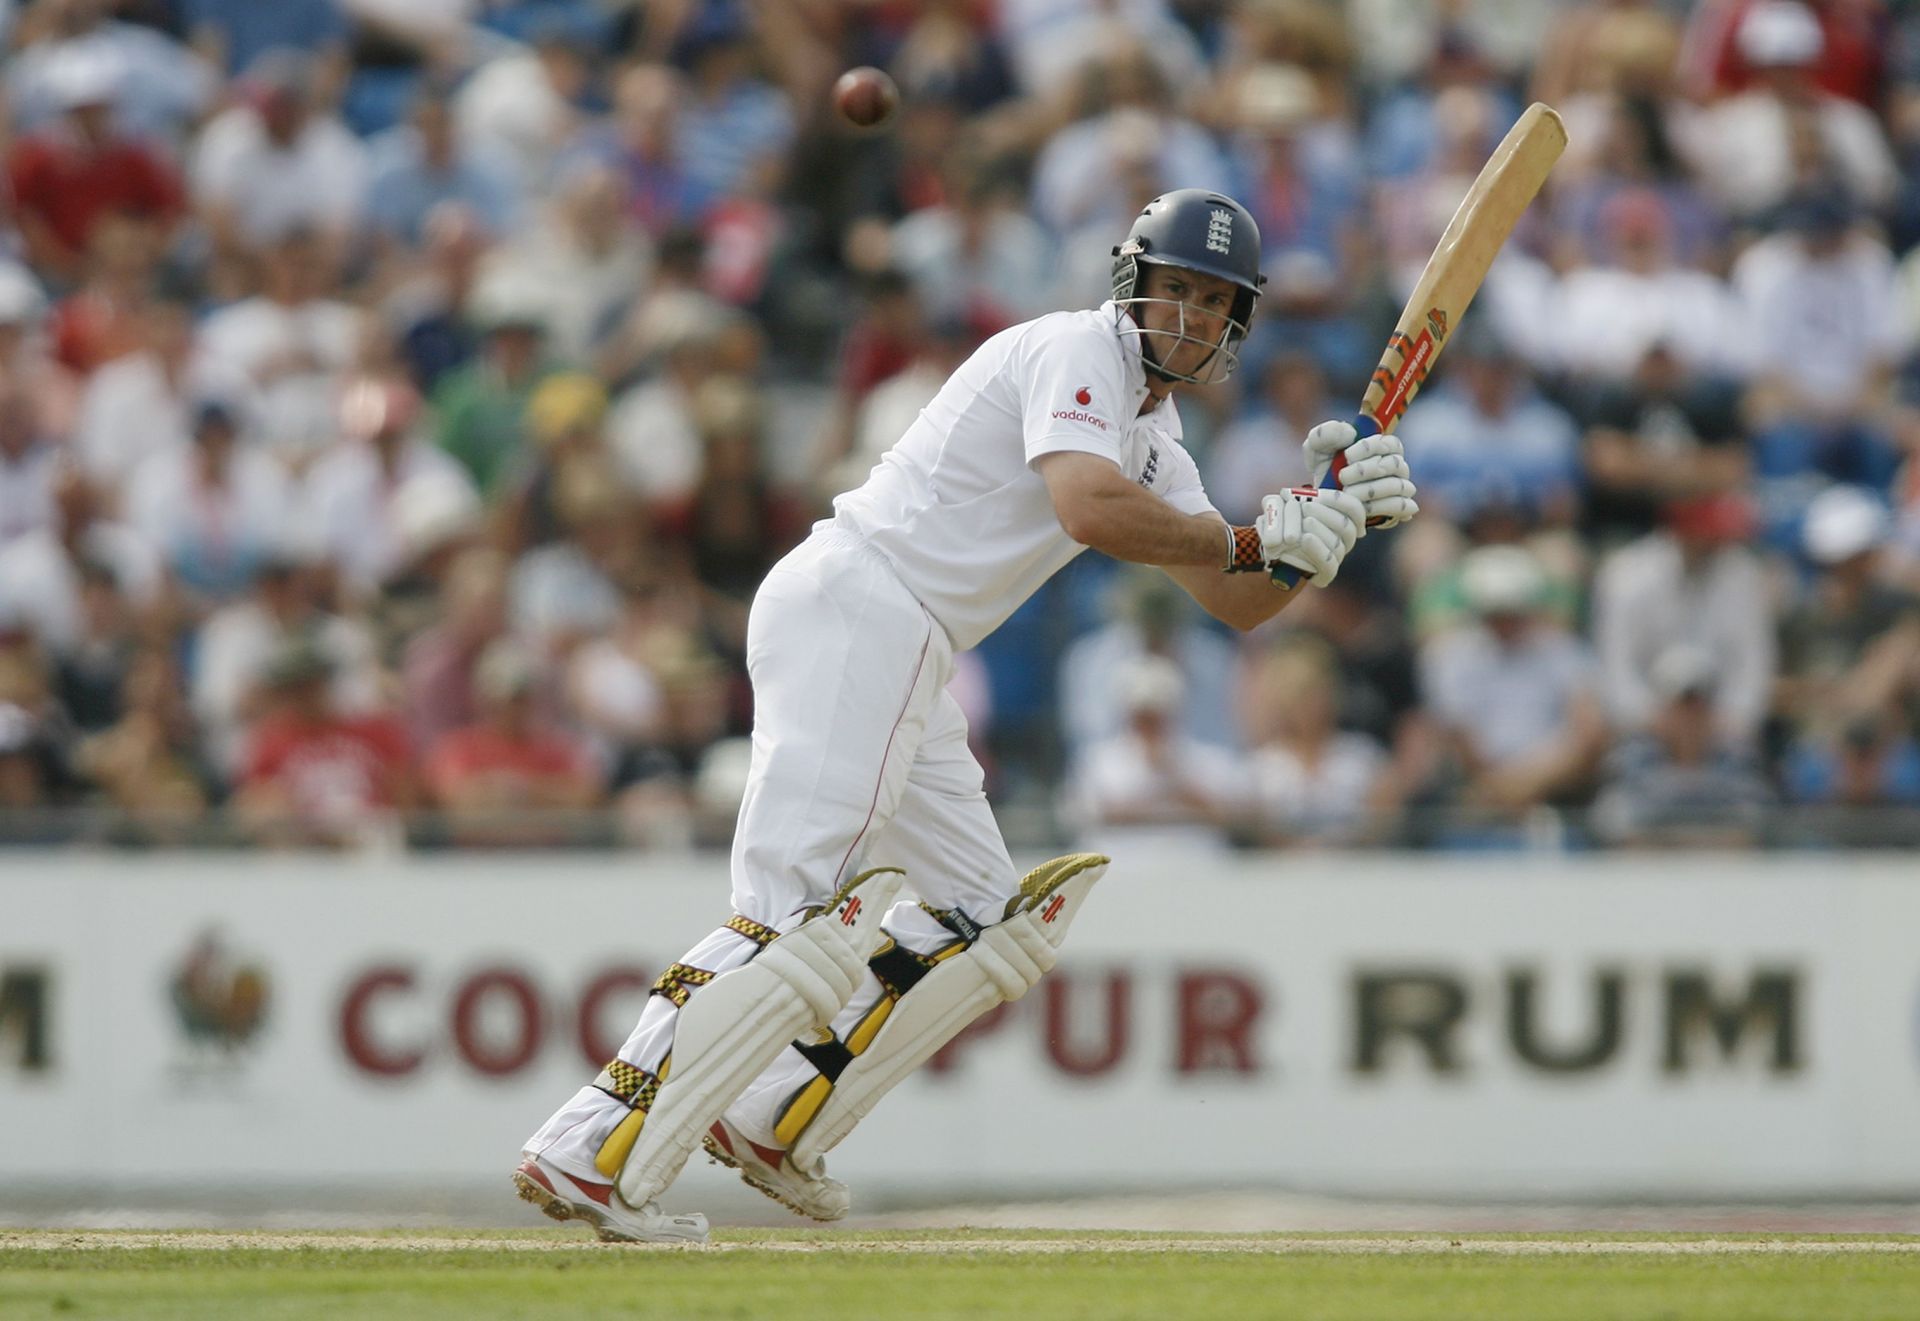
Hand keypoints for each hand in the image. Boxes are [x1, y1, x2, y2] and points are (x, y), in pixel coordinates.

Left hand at [1256, 486, 1366, 585]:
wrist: (1267, 557)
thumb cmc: (1278, 529)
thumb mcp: (1278, 510)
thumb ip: (1282, 500)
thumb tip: (1286, 494)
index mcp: (1340, 520)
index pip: (1354, 510)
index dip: (1340, 500)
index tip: (1318, 494)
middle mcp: (1342, 540)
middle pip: (1347, 527)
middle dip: (1326, 514)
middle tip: (1306, 507)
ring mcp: (1335, 558)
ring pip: (1337, 544)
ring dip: (1320, 530)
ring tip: (1304, 522)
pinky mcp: (1326, 575)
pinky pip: (1328, 564)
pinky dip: (1318, 550)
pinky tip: (1306, 539)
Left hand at [1301, 420, 1418, 528]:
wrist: (1324, 500)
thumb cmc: (1324, 469)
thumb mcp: (1317, 448)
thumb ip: (1326, 433)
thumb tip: (1350, 432)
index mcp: (1384, 446)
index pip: (1389, 442)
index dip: (1369, 448)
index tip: (1346, 457)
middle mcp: (1397, 465)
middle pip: (1394, 464)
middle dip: (1366, 470)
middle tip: (1342, 477)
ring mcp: (1401, 487)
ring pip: (1398, 485)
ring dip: (1371, 490)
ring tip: (1348, 493)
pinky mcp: (1399, 508)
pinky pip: (1401, 506)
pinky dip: (1381, 506)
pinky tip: (1361, 508)